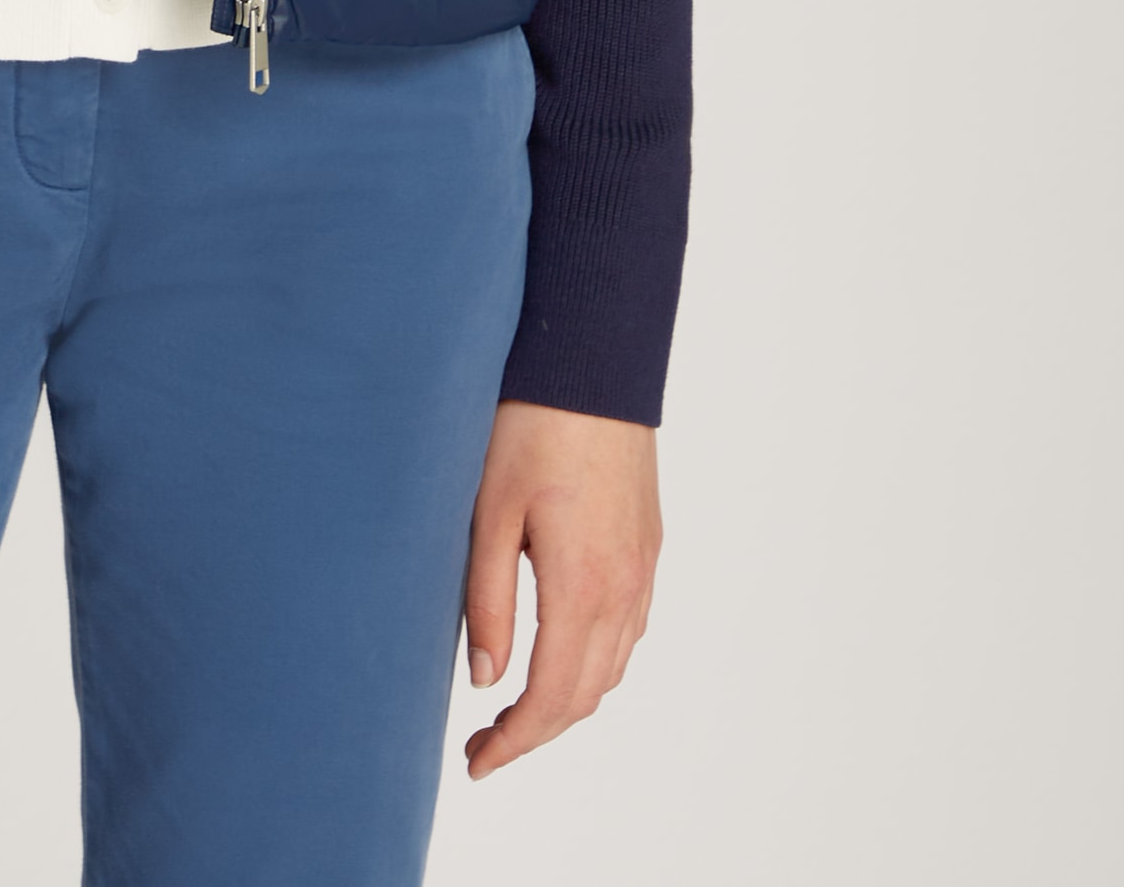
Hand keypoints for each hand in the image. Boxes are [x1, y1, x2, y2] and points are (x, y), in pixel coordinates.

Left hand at [461, 399, 659, 780]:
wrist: (591, 360)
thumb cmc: (530, 426)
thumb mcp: (488, 511)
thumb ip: (488, 600)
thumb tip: (486, 678)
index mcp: (583, 585)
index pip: (552, 697)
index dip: (514, 743)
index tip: (476, 763)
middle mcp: (624, 587)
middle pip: (586, 695)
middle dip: (536, 733)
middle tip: (483, 745)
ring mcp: (643, 567)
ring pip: (612, 667)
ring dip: (567, 701)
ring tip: (513, 708)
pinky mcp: (647, 544)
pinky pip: (629, 630)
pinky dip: (595, 662)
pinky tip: (559, 652)